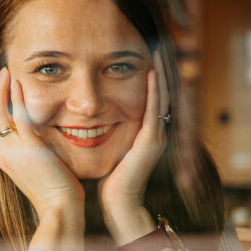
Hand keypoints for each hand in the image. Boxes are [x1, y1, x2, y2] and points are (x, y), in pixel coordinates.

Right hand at [0, 69, 84, 218]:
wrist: (60, 210)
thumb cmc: (57, 195)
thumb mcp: (39, 172)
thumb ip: (34, 155)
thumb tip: (41, 142)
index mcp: (6, 161)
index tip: (2, 92)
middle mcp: (4, 155)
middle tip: (2, 76)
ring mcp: (14, 152)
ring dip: (0, 91)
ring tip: (6, 73)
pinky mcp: (30, 149)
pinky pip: (18, 118)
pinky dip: (15, 98)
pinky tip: (18, 84)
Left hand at [99, 49, 168, 232]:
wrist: (120, 205)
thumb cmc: (110, 182)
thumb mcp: (109, 150)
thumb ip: (106, 133)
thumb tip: (89, 119)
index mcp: (144, 133)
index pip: (149, 98)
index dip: (150, 78)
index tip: (144, 56)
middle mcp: (154, 132)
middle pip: (160, 93)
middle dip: (160, 70)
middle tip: (156, 46)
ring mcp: (156, 136)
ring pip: (161, 98)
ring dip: (161, 74)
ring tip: (158, 52)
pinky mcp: (151, 141)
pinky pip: (155, 110)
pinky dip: (155, 91)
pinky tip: (152, 73)